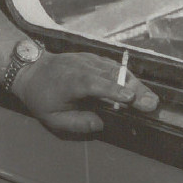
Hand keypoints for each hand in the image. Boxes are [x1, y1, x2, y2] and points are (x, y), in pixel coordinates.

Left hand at [12, 51, 157, 134]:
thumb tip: (100, 124)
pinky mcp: (93, 58)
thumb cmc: (41, 97)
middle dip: (133, 88)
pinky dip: (127, 77)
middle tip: (151, 103)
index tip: (130, 97)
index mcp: (70, 82)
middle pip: (111, 76)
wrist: (30, 69)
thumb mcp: (53, 118)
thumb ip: (77, 122)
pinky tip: (138, 88)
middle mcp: (82, 67)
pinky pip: (113, 66)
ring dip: (135, 83)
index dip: (112, 89)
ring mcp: (89, 60)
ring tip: (150, 99)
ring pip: (115, 70)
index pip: (93, 83)